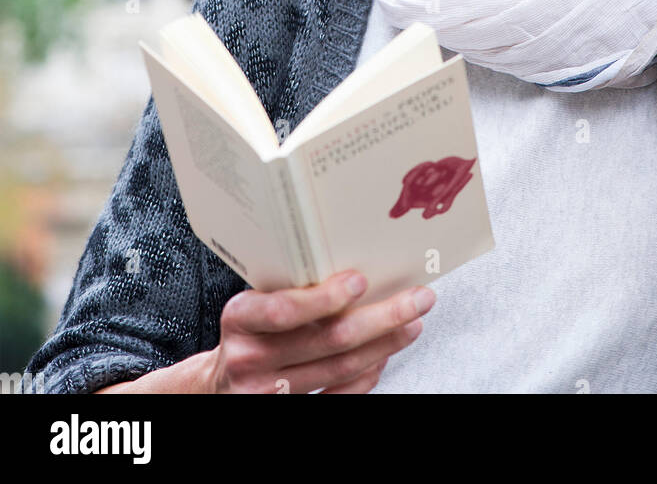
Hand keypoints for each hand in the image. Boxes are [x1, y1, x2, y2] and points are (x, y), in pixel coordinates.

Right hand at [203, 270, 434, 393]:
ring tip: (412, 323)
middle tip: (417, 299)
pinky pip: (337, 397)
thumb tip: (355, 268)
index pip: (284, 310)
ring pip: (340, 369)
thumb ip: (288, 288)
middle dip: (381, 317)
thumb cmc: (247, 331)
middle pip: (327, 341)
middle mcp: (252, 357)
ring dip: (384, 345)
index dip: (324, 297)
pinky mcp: (287, 411)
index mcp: (241, 318)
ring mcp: (269, 391)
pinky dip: (367, 375)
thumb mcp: (253, 301)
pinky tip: (385, 355)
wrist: (217, 384)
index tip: (361, 280)